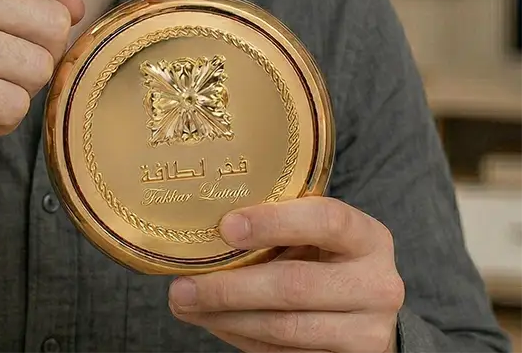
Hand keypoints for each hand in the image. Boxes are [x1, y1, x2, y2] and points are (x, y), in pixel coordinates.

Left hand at [168, 197, 403, 352]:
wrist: (369, 305)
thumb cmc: (329, 254)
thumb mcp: (318, 230)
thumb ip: (281, 222)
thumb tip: (207, 223)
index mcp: (368, 237)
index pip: (325, 220)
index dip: (273, 223)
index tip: (225, 227)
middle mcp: (377, 284)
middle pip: (295, 285)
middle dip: (231, 287)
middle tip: (183, 285)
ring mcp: (367, 332)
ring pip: (285, 328)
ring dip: (227, 318)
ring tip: (187, 304)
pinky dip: (243, 338)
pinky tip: (215, 321)